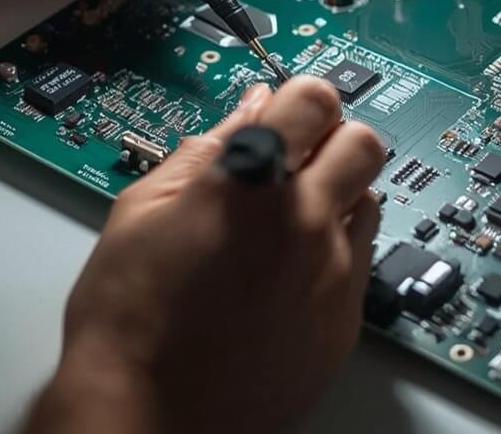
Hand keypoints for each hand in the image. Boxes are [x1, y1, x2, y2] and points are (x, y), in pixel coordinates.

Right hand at [29, 78, 388, 433]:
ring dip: (340, 196)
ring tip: (290, 221)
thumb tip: (248, 109)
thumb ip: (202, 149)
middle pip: (363, 141)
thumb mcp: (140, 211)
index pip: (314, 98)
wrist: (147, 414)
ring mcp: (332, 274)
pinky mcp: (345, 322)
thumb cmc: (129, 319)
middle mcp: (304, 220)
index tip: (289, 111)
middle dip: (332, 141)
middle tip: (297, 159)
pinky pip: (360, 263)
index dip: (300, 98)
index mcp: (251, 180)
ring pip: (371, 201)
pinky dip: (335, 254)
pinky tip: (291, 274)